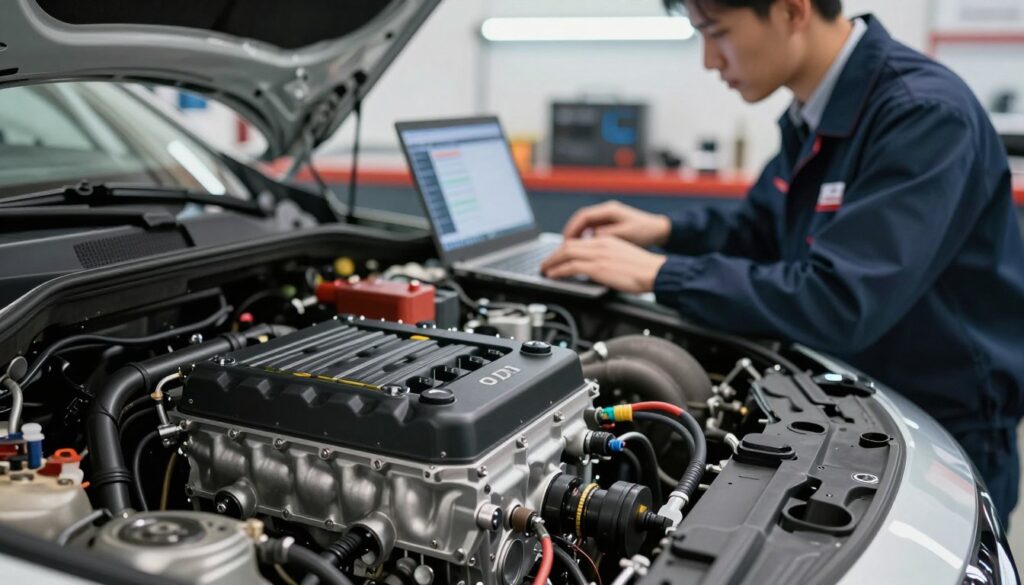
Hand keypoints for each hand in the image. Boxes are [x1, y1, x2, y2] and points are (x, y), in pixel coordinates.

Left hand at [541, 236, 667, 292]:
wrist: (655, 271)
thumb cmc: (644, 269)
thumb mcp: (622, 257)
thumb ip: (607, 259)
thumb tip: (596, 269)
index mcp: (606, 240)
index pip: (578, 242)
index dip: (563, 249)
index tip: (557, 257)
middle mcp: (600, 244)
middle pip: (568, 245)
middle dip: (553, 255)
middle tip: (545, 263)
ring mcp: (598, 255)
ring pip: (566, 254)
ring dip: (551, 262)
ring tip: (544, 269)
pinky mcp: (597, 267)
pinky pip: (571, 266)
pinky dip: (558, 270)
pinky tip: (552, 275)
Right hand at [562, 200, 671, 246]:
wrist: (660, 230)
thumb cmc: (645, 232)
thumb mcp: (625, 235)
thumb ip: (606, 236)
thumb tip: (591, 237)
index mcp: (610, 210)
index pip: (583, 217)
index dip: (572, 229)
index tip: (565, 241)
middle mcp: (607, 211)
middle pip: (582, 220)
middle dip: (571, 233)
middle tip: (563, 247)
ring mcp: (609, 217)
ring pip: (586, 225)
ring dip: (577, 237)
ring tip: (570, 249)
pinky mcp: (611, 224)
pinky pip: (592, 229)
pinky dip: (586, 238)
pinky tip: (584, 249)